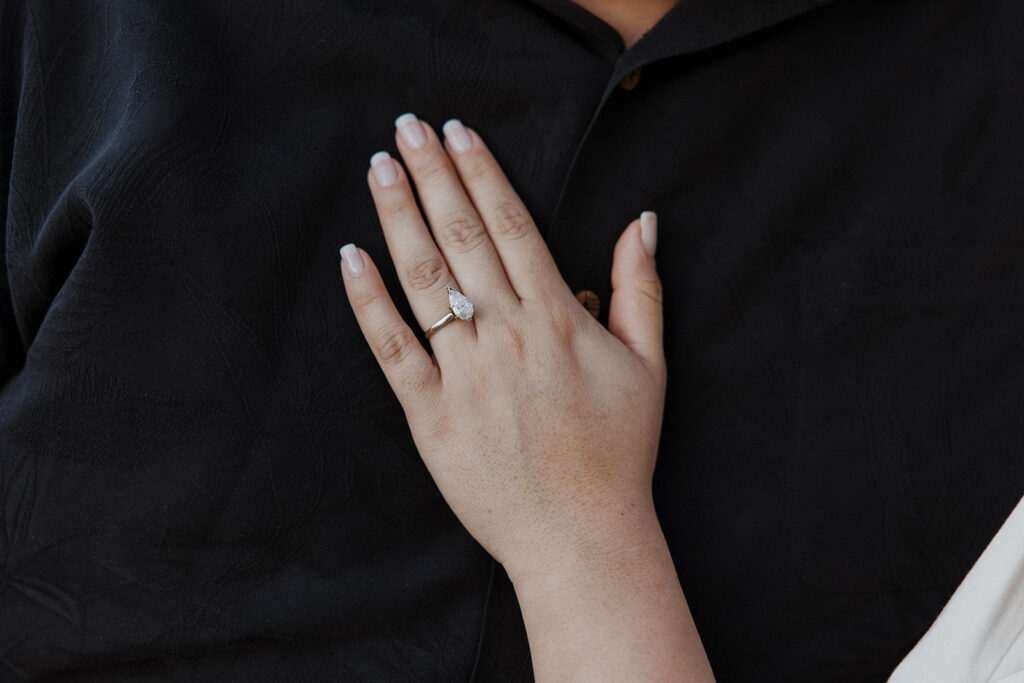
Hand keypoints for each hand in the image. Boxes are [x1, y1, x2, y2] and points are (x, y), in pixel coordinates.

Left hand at [338, 113, 664, 580]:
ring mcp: (465, 376)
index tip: (457, 132)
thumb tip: (643, 220)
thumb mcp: (649, 365)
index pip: (512, 226)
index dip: (481, 173)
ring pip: (425, 282)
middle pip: (463, 238)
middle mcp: (507, 337)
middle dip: (433, 176)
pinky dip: (369, 303)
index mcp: (559, 319)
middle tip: (406, 127)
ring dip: (399, 219)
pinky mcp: (430, 415)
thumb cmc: (618, 452)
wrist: (581, 536)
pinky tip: (352, 258)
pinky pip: (393, 350)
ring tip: (380, 169)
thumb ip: (642, 288)